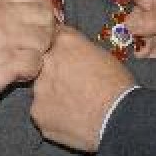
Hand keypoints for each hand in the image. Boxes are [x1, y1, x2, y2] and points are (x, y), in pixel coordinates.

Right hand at [0, 0, 57, 113]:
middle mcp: (1, 14)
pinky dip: (30, 71)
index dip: (43, 7)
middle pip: (45, 16)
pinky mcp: (8, 63)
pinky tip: (17, 72)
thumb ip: (3, 6)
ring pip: (44, 40)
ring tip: (21, 59)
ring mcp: (5, 38)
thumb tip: (35, 7)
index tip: (37, 21)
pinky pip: (37, 63)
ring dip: (37, 53)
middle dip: (44, 32)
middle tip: (32, 44)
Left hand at [30, 26, 135, 152]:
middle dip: (54, 72)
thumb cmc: (118, 86)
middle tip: (72, 84)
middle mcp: (47, 61)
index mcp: (64, 42)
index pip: (52, 37)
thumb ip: (79, 50)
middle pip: (43, 63)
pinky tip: (70, 119)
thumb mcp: (102, 55)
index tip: (65, 57)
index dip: (60, 49)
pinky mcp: (37, 112)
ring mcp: (39, 87)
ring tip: (74, 105)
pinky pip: (42, 111)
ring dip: (52, 94)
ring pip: (42, 89)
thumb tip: (73, 55)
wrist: (119, 117)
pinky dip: (52, 115)